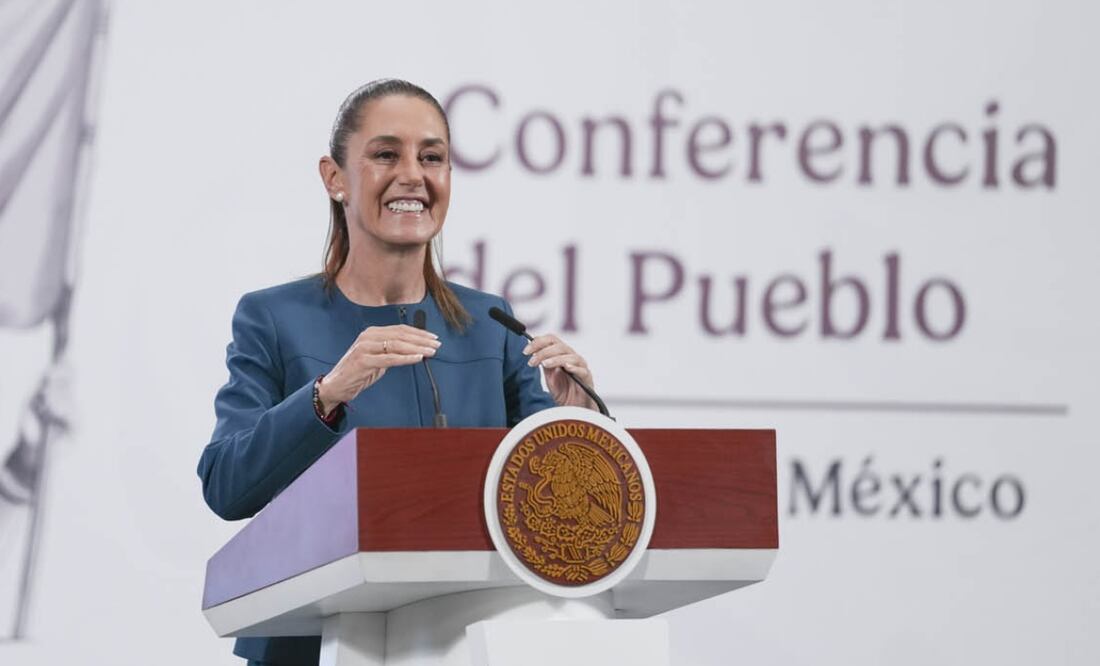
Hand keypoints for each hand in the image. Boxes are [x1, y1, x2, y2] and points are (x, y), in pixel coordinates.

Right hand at [317, 325, 440, 412]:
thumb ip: (393, 352)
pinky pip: (389, 358)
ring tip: (431, 352)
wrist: (336, 386)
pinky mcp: (363, 360)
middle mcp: (368, 336)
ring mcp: (364, 347)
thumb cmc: (358, 372)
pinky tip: (418, 358)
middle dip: (422, 340)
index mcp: (372, 333)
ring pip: (397, 345)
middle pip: (401, 335)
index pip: (400, 329)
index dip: (419, 333)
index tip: (433, 338)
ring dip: (417, 348)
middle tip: (437, 345)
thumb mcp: (378, 358)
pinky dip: (405, 358)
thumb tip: (416, 350)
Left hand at [523, 334, 596, 409]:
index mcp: (562, 354)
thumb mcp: (549, 376)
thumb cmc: (563, 391)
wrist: (574, 408)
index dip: (538, 342)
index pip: (551, 340)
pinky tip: (566, 368)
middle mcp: (572, 357)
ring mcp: (581, 367)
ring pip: (570, 356)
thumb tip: (533, 352)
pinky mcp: (587, 378)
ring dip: (555, 359)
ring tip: (545, 364)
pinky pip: (582, 370)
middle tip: (531, 361)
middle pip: (559, 346)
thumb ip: (544, 364)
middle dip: (543, 352)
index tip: (526, 351)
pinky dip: (574, 368)